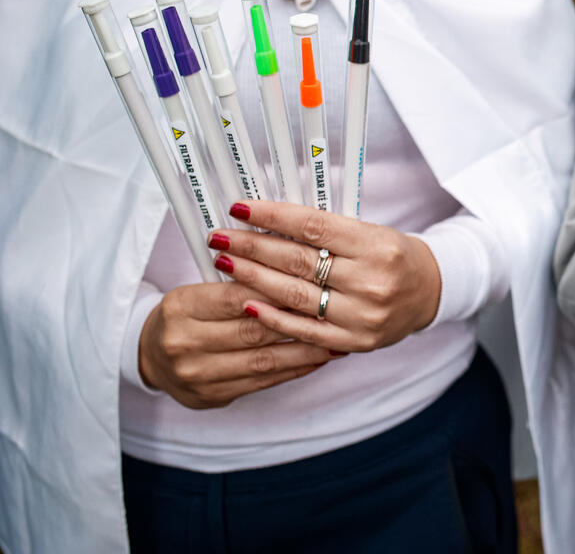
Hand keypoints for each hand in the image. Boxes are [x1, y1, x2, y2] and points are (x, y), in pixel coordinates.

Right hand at [139, 281, 338, 409]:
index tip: (312, 281)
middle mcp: (185, 342)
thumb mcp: (197, 290)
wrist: (150, 357)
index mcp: (181, 307)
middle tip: (335, 309)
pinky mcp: (212, 396)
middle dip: (299, 319)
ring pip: (263, 359)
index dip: (275, 288)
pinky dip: (295, 369)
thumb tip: (290, 265)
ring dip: (306, 349)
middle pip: (253, 329)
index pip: (235, 295)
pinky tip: (320, 357)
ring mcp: (197, 374)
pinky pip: (263, 381)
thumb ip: (236, 282)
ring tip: (338, 337)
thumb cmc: (186, 315)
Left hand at [207, 201, 441, 353]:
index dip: (273, 216)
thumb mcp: (370, 232)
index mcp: (376, 245)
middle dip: (252, 247)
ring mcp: (363, 315)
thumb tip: (268, 219)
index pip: (314, 227)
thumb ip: (325, 230)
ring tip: (225, 262)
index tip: (240, 208)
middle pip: (299, 261)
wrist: (429, 292)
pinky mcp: (356, 342)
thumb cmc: (393, 255)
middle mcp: (372, 281)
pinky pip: (305, 330)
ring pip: (296, 296)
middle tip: (220, 236)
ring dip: (253, 279)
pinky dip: (273, 317)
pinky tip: (247, 302)